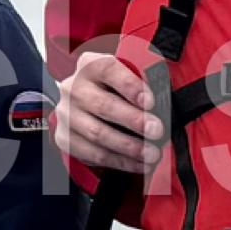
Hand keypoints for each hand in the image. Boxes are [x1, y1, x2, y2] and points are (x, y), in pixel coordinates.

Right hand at [50, 47, 159, 184]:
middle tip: (157, 131)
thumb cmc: (114, 89)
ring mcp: (66, 114)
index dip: (130, 86)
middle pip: (103, 105)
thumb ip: (142, 81)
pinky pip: (94, 154)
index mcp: (90, 65)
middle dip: (134, 120)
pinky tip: (139, 164)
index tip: (151, 102)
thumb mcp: (126, 76)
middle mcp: (74, 88)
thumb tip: (165, 100)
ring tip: (153, 154)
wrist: (85, 106)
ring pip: (98, 133)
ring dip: (129, 146)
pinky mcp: (65, 138)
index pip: (108, 69)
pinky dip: (120, 162)